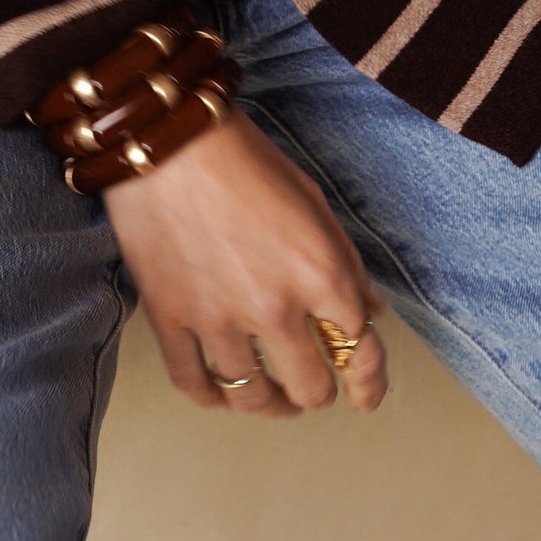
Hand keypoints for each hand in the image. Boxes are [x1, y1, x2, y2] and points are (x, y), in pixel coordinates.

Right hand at [102, 107, 388, 417]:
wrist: (168, 136)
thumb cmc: (245, 157)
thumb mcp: (312, 200)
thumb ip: (346, 262)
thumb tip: (371, 313)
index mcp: (320, 273)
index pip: (362, 351)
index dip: (371, 382)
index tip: (365, 396)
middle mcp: (274, 306)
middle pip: (310, 387)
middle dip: (319, 391)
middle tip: (312, 385)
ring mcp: (218, 318)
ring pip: (252, 398)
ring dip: (270, 403)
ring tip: (272, 397)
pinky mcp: (170, 319)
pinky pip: (195, 384)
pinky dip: (214, 398)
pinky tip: (224, 392)